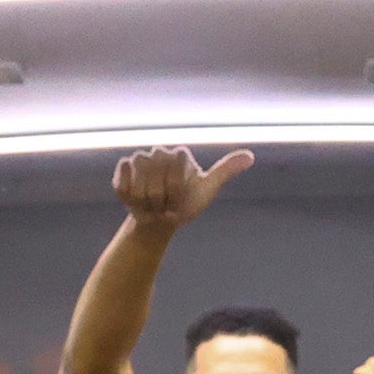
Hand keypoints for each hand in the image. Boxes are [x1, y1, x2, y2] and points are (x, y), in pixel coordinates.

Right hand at [107, 144, 250, 229]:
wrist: (161, 220)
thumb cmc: (186, 204)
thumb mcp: (207, 189)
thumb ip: (225, 170)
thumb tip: (251, 156)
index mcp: (179, 154)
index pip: (177, 168)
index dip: (178, 189)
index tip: (182, 197)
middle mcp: (159, 152)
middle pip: (157, 178)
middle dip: (163, 199)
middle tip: (166, 204)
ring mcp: (140, 159)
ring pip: (140, 182)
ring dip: (147, 201)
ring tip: (153, 204)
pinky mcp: (123, 170)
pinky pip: (123, 182)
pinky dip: (130, 196)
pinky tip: (135, 199)